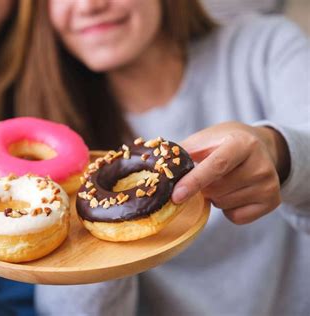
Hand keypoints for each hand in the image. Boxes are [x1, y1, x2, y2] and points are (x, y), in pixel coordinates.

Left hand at [171, 121, 289, 224]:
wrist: (259, 146)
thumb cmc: (223, 143)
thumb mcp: (204, 140)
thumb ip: (181, 153)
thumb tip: (153, 167)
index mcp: (241, 143)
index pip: (216, 166)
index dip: (194, 182)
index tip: (175, 197)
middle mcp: (260, 164)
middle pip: (216, 190)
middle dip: (202, 188)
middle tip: (208, 175)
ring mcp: (269, 183)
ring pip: (224, 204)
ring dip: (215, 197)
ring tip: (224, 181)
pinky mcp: (273, 200)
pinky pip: (236, 217)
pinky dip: (227, 210)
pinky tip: (234, 192)